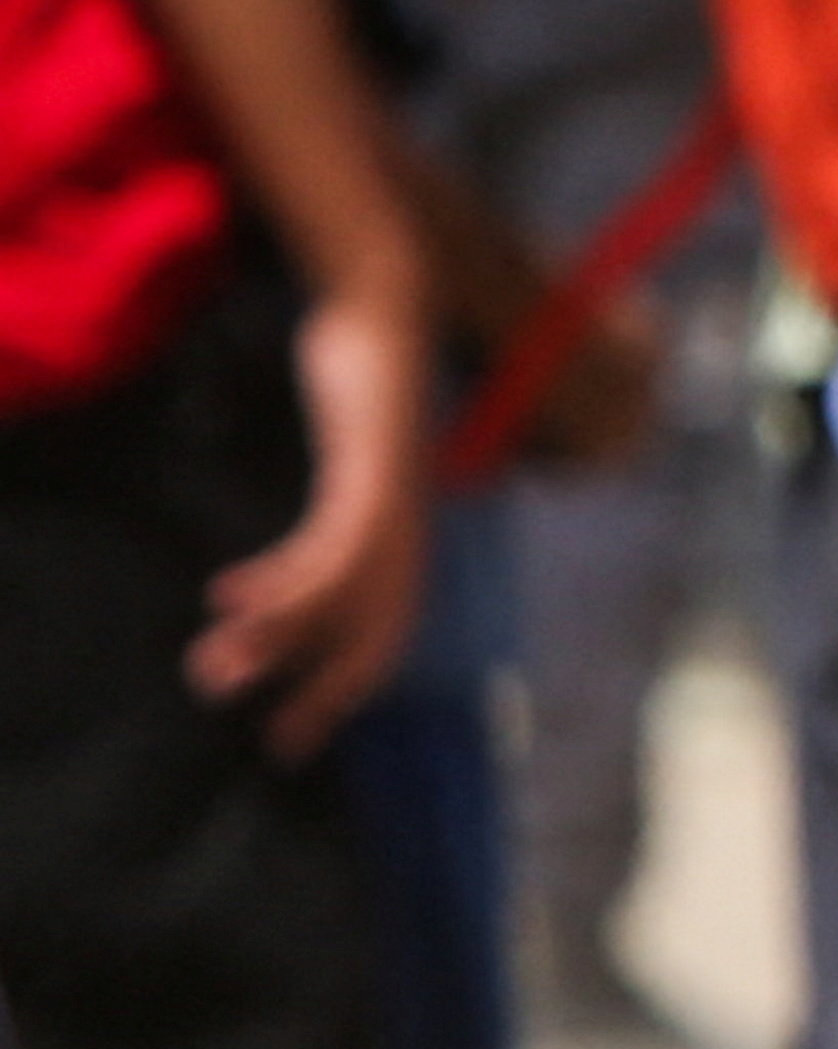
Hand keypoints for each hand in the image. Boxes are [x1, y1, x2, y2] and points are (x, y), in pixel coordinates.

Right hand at [198, 278, 430, 749]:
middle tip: (273, 741)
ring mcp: (398, 498)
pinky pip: (336, 539)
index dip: (347, 688)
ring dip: (282, 638)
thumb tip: (297, 564)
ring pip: (348, 594)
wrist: (390, 307)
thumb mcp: (349, 459)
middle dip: (327, 690)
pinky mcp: (376, 466)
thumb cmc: (365, 383)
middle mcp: (412, 526)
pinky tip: (231, 594)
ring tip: (214, 671)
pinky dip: (289, 574)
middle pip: (381, 631)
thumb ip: (336, 509)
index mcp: (407, 533)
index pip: (388, 632)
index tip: (296, 737)